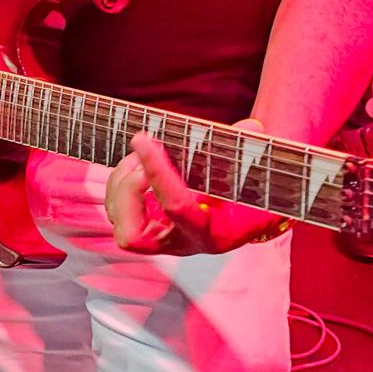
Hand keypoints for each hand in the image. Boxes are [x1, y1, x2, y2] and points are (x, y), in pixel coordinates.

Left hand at [105, 126, 291, 255]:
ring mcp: (161, 241)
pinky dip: (120, 185)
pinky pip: (118, 214)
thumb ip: (247, 154)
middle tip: (138, 157)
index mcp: (212, 234)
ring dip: (121, 183)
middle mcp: (182, 244)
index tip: (144, 139)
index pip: (177, 206)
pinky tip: (137, 165)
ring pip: (120, 225)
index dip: (158, 172)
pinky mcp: (147, 230)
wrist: (244, 222)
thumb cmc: (250, 200)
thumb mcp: (253, 179)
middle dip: (128, 192)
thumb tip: (251, 127)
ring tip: (139, 155)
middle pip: (133, 236)